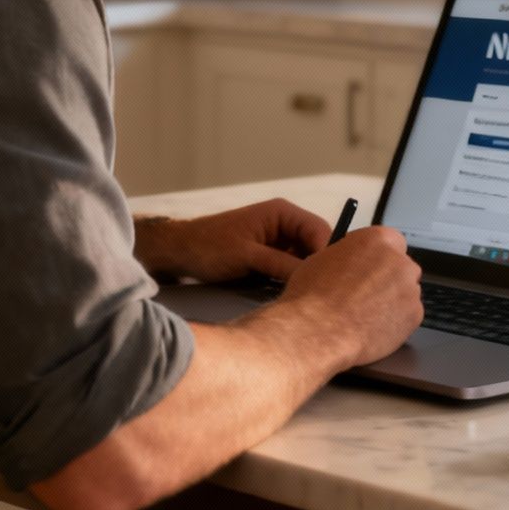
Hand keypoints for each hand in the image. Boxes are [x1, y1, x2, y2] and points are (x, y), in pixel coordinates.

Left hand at [133, 197, 332, 283]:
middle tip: (319, 293)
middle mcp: (285, 224)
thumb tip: (312, 276)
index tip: (329, 281)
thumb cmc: (209, 247)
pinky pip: (291, 268)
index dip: (328, 256)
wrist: (179, 252)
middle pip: (317, 246)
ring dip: (305, 276)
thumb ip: (281, 264)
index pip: (320, 231)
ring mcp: (278, 241)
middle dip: (318, 268)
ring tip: (305, 296)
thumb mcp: (248, 256)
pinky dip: (292, 280)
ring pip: (305, 260)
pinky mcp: (270, 256)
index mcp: (282, 213)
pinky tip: (291, 295)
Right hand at [272, 226, 423, 366]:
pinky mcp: (415, 315)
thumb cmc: (313, 295)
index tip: (370, 268)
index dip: (379, 257)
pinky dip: (396, 322)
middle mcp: (399, 261)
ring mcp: (410, 288)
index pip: (391, 241)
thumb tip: (350, 265)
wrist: (319, 331)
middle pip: (401, 267)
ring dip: (392, 301)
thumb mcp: (322, 259)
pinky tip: (374, 329)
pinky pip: (408, 316)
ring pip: (406, 293)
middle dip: (389, 279)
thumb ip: (347, 257)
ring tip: (366, 316)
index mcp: (377, 240)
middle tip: (368, 295)